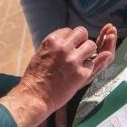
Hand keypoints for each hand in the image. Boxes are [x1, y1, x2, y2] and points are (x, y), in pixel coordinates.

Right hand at [0, 24, 116, 126]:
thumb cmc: (36, 77)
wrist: (34, 96)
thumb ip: (55, 45)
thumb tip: (66, 41)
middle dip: (82, 41)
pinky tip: (78, 74)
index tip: (69, 47)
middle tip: (79, 52)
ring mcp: (73, 60)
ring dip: (89, 53)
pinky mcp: (81, 74)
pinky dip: (87, 68)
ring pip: (91, 46)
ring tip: (82, 61)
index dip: (71, 39)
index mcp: (52, 41)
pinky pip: (92, 64)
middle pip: (82, 33)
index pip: (70, 30)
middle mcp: (63, 48)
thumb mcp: (41, 53)